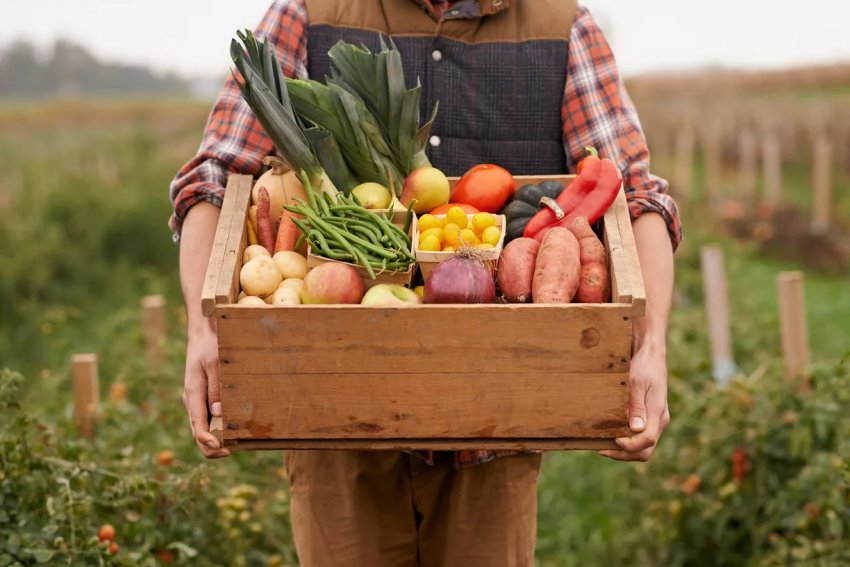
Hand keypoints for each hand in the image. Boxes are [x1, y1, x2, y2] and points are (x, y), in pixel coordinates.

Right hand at [183, 325, 229, 458]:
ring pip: (202, 427)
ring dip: (215, 439)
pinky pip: (206, 417)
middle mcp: (192, 400)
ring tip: (234, 445)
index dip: (208, 442)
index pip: (197, 426)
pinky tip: (231, 430)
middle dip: (212, 447)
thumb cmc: (210, 345)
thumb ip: (216, 389)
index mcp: (192, 394)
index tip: (222, 449)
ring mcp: (196, 399)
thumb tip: (218, 414)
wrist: (203, 332)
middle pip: (197, 432)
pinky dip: (216, 428)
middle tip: (231, 452)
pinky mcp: (202, 396)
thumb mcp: (215, 364)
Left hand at [599, 343, 669, 461]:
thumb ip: (636, 406)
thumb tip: (636, 429)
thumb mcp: (637, 383)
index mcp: (657, 414)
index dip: (628, 446)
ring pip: (642, 447)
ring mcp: (655, 420)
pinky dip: (626, 441)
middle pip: (644, 450)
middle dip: (623, 454)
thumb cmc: (644, 366)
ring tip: (602, 444)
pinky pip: (639, 437)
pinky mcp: (649, 417)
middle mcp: (659, 421)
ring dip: (623, 450)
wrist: (650, 354)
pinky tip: (610, 435)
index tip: (612, 440)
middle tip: (601, 449)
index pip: (646, 441)